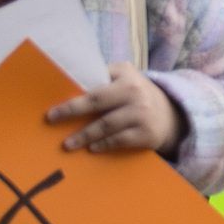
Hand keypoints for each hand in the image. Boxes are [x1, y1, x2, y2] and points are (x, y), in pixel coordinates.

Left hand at [48, 63, 181, 155]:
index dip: (73, 93)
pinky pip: (120, 140)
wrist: (172, 115)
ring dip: (84, 135)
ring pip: (106, 125)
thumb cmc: (136, 96)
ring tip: (68, 144)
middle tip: (52, 119)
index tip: (53, 105)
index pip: (95, 82)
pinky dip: (104, 144)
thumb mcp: (125, 79)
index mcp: (126, 75)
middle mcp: (135, 92)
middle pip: (97, 101)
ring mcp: (142, 113)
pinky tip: (92, 148)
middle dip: (72, 110)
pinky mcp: (147, 133)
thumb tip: (65, 87)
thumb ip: (103, 79)